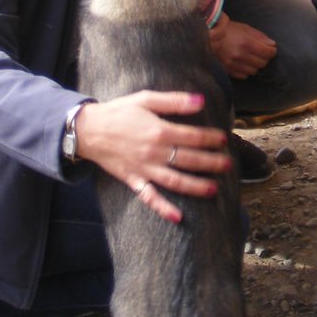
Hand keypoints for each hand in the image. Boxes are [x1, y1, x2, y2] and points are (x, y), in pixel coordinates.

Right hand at [73, 91, 230, 222]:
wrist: (88, 130)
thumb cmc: (118, 112)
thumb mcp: (145, 99)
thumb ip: (173, 100)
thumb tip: (200, 100)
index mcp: (159, 130)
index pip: (193, 136)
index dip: (211, 138)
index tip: (224, 139)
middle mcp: (154, 152)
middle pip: (189, 160)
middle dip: (211, 162)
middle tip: (228, 164)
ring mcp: (144, 169)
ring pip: (175, 181)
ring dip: (196, 186)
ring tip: (214, 189)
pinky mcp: (134, 180)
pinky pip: (150, 197)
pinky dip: (163, 209)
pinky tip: (178, 218)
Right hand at [208, 14, 276, 78]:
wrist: (207, 37)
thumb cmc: (228, 30)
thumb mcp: (245, 28)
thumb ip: (260, 37)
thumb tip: (272, 45)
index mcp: (246, 43)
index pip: (267, 52)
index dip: (272, 51)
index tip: (271, 49)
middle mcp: (240, 55)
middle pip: (262, 63)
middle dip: (264, 58)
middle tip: (260, 53)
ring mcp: (233, 64)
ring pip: (254, 71)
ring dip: (255, 65)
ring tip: (250, 58)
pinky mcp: (228, 71)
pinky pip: (244, 76)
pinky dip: (246, 71)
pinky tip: (243, 63)